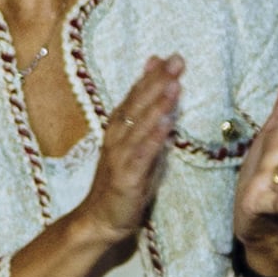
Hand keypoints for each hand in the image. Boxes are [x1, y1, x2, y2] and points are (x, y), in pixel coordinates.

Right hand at [73, 52, 183, 251]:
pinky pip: (142, 154)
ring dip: (158, 103)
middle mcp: (116, 138)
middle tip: (177, 60)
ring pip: (140, 124)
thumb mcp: (138, 150)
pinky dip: (154, 137)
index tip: (169, 57)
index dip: (152, 76)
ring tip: (174, 84)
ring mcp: (120, 156)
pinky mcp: (126, 176)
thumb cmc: (123, 184)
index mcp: (119, 129)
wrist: (100, 219)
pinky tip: (166, 123)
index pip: (135, 96)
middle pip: (138, 104)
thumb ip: (149, 126)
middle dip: (158, 81)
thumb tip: (165, 104)